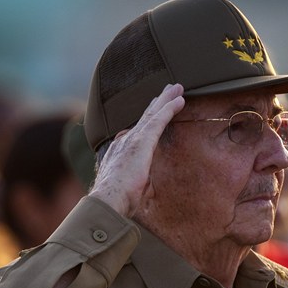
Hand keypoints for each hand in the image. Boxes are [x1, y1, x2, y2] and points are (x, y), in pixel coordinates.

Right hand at [89, 83, 184, 216]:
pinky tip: (179, 100)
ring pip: (152, 114)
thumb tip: (148, 188)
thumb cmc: (118, 200)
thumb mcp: (131, 189)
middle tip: (168, 90)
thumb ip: (141, 183)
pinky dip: (169, 108)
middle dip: (158, 103)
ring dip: (166, 99)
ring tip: (177, 88)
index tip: (154, 109)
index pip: (138, 132)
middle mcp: (124, 140)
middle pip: (145, 117)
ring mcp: (132, 139)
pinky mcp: (142, 141)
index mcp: (121, 152)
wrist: (108, 200)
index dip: (148, 119)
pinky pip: (159, 119)